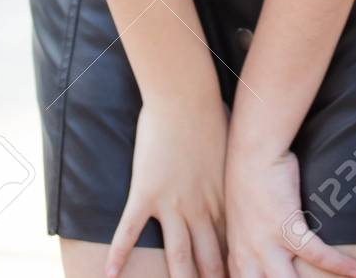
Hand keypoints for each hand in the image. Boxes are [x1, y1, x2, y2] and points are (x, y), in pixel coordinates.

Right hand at [105, 95, 229, 277]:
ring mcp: (172, 203)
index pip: (229, 246)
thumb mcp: (231, 148)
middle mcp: (200, 208)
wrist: (186, 95)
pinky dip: (118, 255)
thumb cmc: (211, 114)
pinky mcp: (146, 192)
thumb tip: (246, 170)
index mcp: (222, 198)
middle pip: (208, 260)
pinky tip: (109, 276)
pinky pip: (129, 231)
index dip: (232, 269)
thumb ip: (234, 169)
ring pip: (177, 256)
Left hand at [225, 144, 355, 277]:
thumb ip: (248, 238)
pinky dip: (338, 264)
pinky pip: (316, 253)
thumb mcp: (241, 216)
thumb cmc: (248, 178)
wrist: (253, 151)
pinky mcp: (287, 226)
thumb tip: (263, 249)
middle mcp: (249, 254)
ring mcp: (267, 243)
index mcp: (237, 252)